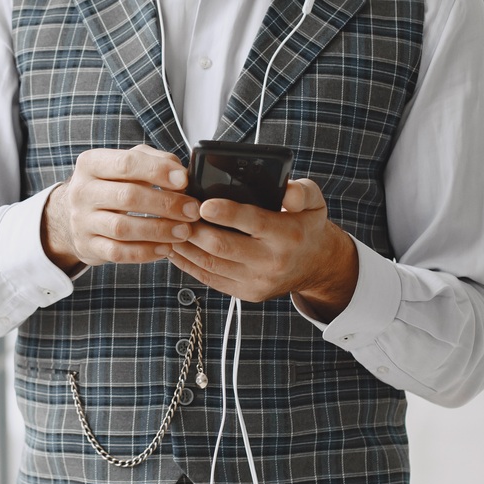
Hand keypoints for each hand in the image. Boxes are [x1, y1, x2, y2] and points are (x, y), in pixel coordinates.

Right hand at [41, 145, 201, 270]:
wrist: (74, 214)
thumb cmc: (110, 185)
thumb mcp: (126, 163)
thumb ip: (154, 160)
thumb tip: (181, 172)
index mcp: (91, 163)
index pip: (127, 164)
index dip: (158, 171)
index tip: (184, 180)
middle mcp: (82, 191)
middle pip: (127, 196)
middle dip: (166, 204)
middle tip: (192, 210)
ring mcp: (82, 221)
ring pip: (122, 228)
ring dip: (159, 230)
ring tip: (184, 231)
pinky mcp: (87, 246)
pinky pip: (119, 253)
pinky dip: (146, 252)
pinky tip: (166, 248)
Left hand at [166, 179, 358, 315]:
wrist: (316, 266)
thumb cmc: (306, 225)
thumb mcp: (314, 202)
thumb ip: (302, 191)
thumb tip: (287, 190)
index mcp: (288, 235)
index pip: (253, 222)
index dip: (226, 213)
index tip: (203, 204)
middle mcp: (272, 261)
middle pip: (223, 246)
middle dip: (194, 229)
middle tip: (175, 212)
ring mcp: (257, 281)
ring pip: (210, 264)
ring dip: (185, 246)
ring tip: (168, 227)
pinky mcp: (246, 293)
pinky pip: (209, 279)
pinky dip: (188, 263)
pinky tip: (175, 248)